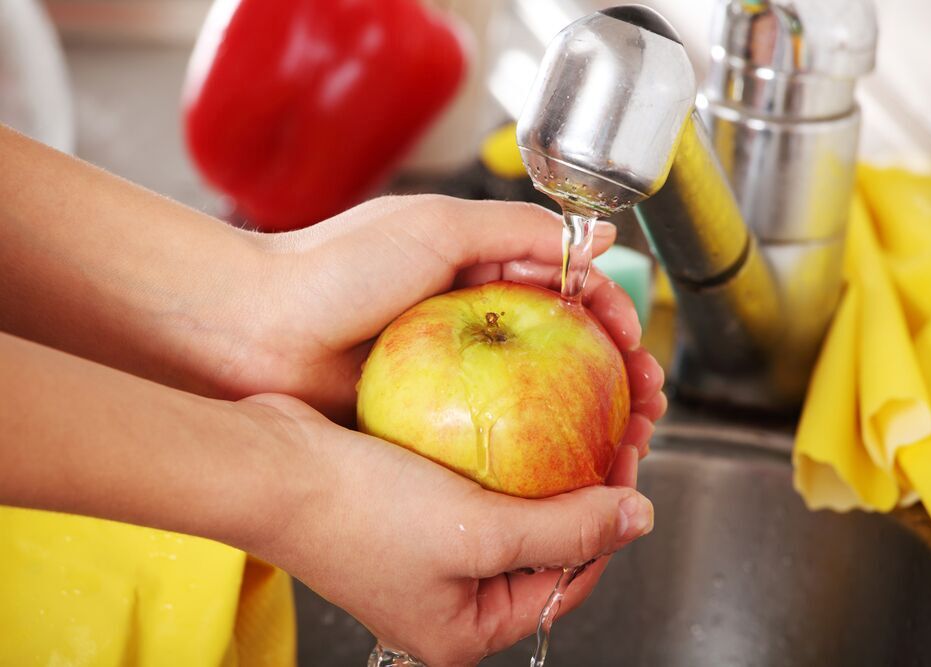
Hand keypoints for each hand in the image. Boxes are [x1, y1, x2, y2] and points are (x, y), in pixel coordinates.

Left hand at [232, 196, 666, 445]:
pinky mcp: (426, 419)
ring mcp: (450, 375)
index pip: (564, 290)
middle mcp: (469, 322)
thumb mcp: (437, 226)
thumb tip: (600, 239)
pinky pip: (492, 436)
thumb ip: (520, 229)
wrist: (252, 330)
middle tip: (647, 406)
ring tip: (626, 441)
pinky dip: (534, 453)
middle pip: (561, 351)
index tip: (633, 345)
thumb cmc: (336, 269)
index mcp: (475, 269)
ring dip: (585, 419)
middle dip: (613, 377)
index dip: (608, 314)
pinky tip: (563, 469)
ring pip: (535, 399)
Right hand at [241, 393, 654, 665]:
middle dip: (585, 487)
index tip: (629, 462)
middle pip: (544, 544)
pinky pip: (478, 482)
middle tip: (617, 427)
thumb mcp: (478, 531)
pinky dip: (506, 451)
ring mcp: (429, 551)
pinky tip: (528, 412)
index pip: (567, 583)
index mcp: (466, 627)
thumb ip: (565, 531)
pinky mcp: (412, 507)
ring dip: (550, 463)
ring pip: (515, 506)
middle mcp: (450, 596)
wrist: (269, 467)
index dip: (608, 525)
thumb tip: (639, 521)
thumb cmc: (360, 513)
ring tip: (584, 414)